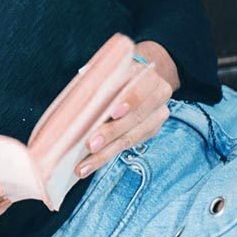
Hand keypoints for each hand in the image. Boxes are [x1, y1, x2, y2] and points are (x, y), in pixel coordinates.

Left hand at [73, 54, 172, 178]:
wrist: (138, 77)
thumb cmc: (115, 74)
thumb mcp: (109, 71)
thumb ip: (99, 79)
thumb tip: (78, 94)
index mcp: (148, 76)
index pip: (139, 89)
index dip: (128, 101)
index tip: (113, 112)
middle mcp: (158, 97)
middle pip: (134, 118)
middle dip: (110, 133)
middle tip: (90, 146)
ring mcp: (157, 116)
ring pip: (131, 137)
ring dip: (105, 153)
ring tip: (84, 165)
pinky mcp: (151, 131)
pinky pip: (129, 146)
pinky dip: (107, 155)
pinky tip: (90, 164)